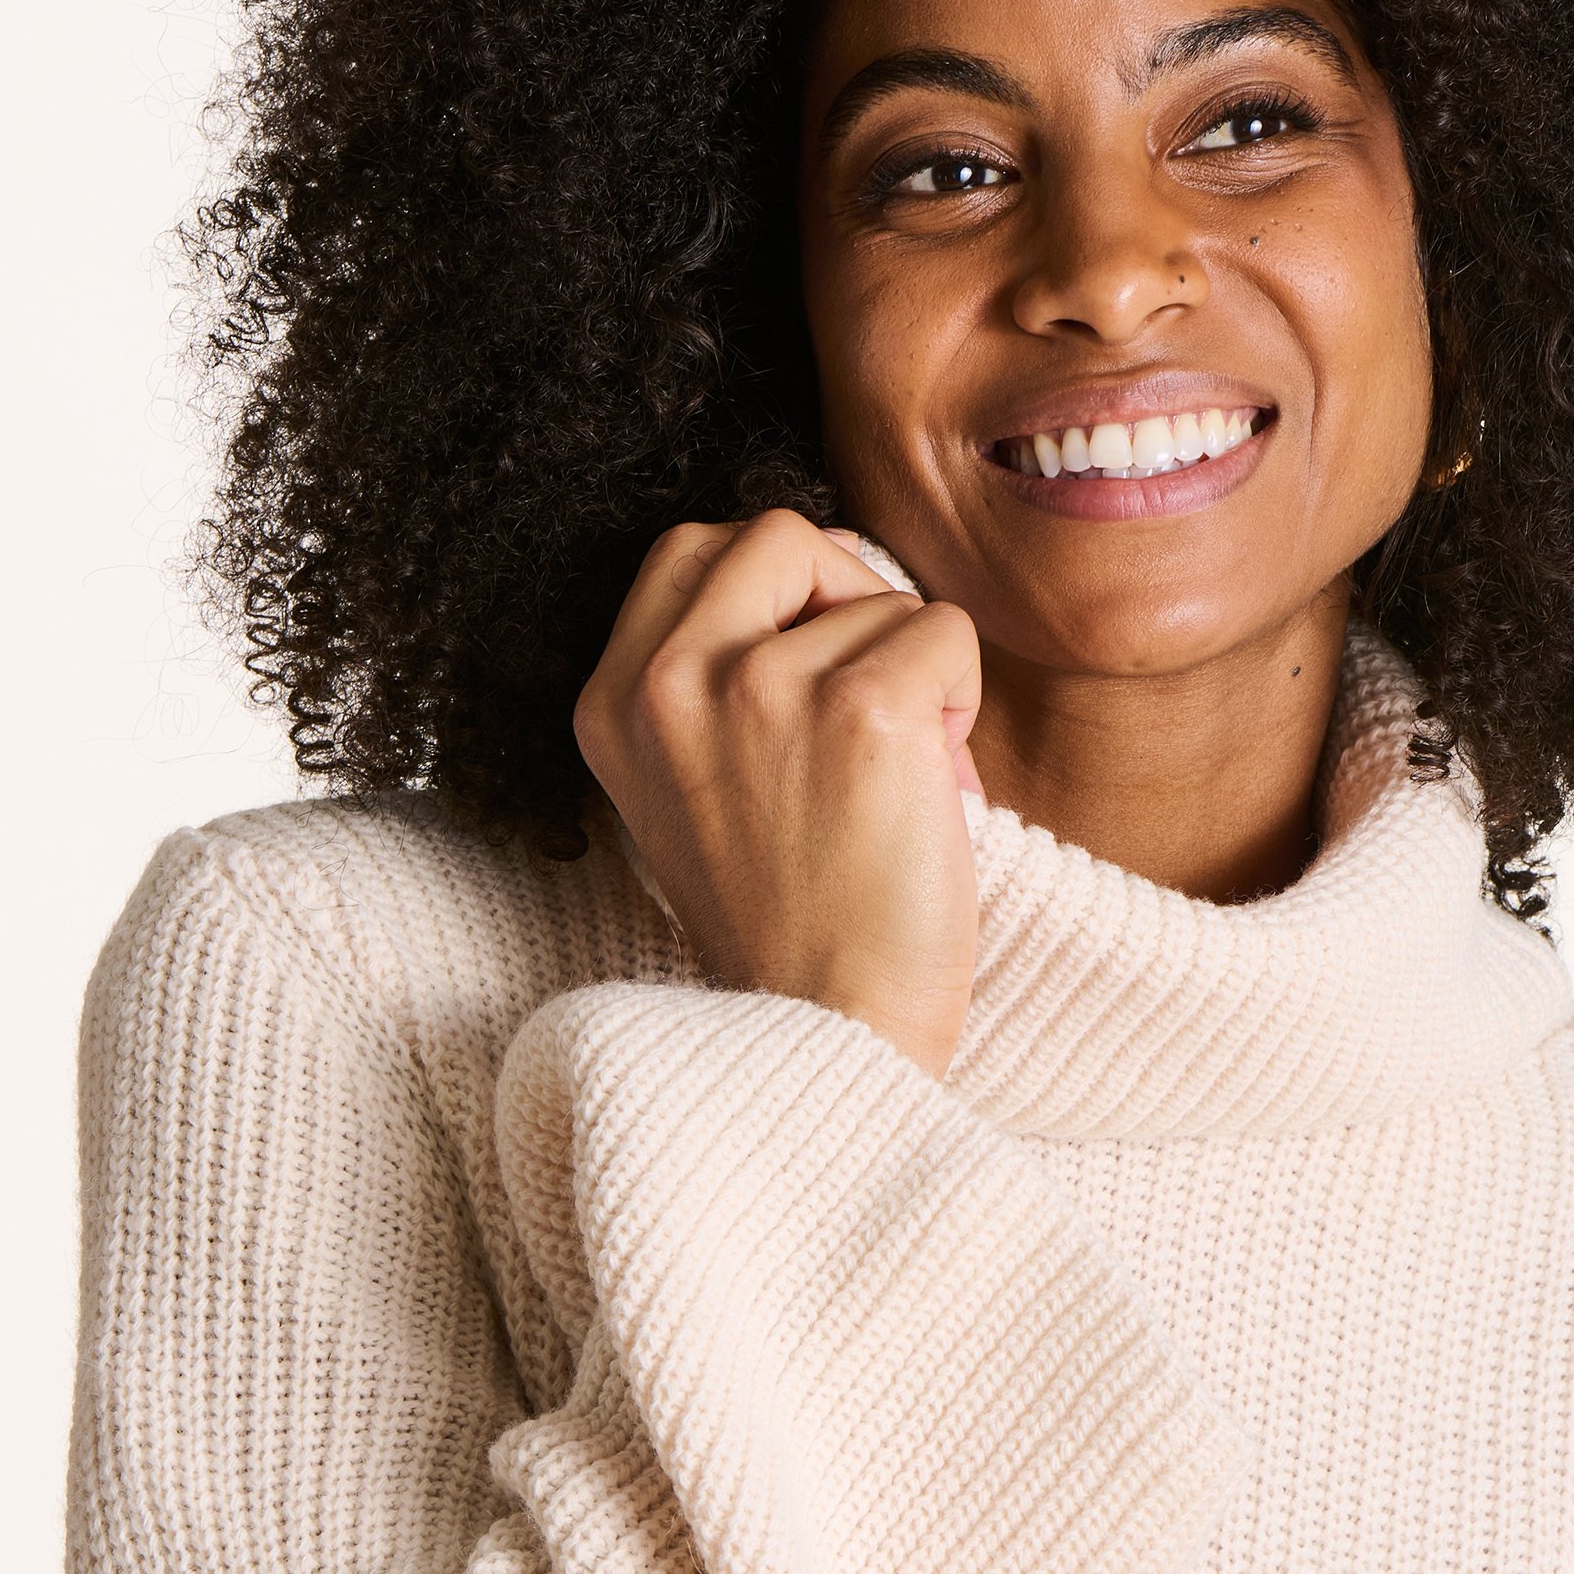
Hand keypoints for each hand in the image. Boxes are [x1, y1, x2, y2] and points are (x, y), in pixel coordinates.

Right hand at [574, 510, 983, 1079]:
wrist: (827, 1038)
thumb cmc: (792, 920)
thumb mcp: (699, 785)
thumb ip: (720, 678)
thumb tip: (829, 567)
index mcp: (612, 703)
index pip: (688, 552)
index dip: (774, 595)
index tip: (804, 677)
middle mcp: (667, 682)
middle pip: (775, 535)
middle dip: (843, 597)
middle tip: (867, 701)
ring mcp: (759, 688)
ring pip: (878, 593)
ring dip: (910, 675)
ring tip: (893, 784)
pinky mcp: (864, 710)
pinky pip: (946, 632)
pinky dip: (961, 701)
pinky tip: (932, 791)